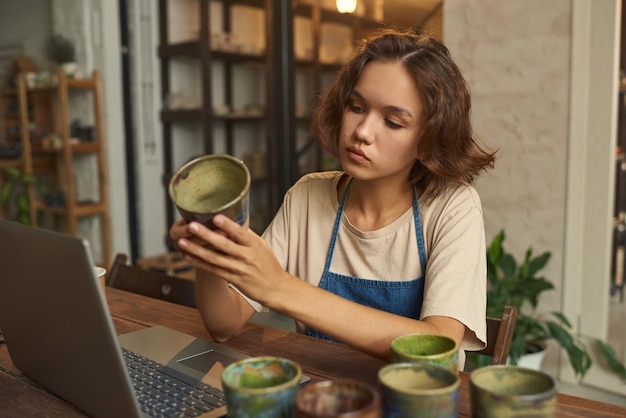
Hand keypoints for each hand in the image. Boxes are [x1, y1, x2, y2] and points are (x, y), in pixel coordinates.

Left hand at [176, 215, 290, 305]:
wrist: (275, 288)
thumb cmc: (268, 264)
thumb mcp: (262, 246)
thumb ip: (247, 235)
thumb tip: (232, 220)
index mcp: (255, 245)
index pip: (241, 233)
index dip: (228, 225)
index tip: (215, 217)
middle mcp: (247, 257)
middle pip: (224, 245)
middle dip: (206, 235)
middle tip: (191, 226)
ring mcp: (239, 269)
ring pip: (214, 259)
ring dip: (196, 249)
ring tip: (181, 241)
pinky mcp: (233, 279)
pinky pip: (213, 270)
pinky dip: (199, 263)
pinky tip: (187, 256)